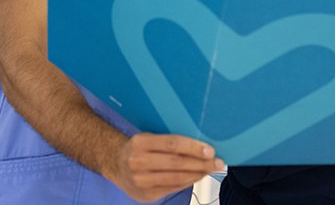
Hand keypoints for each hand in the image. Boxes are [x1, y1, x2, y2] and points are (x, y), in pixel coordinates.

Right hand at [108, 133, 223, 202]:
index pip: (172, 144)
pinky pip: (173, 188)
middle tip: (218, 162)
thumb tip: (200, 144)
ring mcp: (141, 181)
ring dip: (198, 174)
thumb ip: (170, 141)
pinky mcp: (146, 195)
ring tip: (211, 169)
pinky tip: (198, 176)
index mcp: (141, 142)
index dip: (193, 147)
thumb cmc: (140, 148)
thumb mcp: (149, 137)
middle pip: (176, 163)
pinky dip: (188, 182)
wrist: (116, 165)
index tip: (210, 150)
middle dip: (201, 163)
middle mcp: (138, 162)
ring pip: (176, 178)